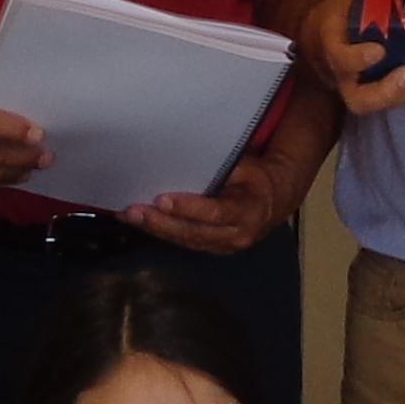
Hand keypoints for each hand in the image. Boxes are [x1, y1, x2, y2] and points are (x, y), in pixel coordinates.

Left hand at [129, 144, 310, 255]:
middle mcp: (236, 235)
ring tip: (129, 216)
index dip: (188, 208)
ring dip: (155, 229)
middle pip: (194, 232)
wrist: (275, 201)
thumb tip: (183, 155)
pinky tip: (140, 222)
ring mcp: (223, 246)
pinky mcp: (211, 248)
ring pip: (185, 240)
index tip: (162, 200)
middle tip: (134, 211)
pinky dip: (161, 232)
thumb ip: (220, 167)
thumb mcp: (245, 166)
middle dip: (161, 223)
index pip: (215, 213)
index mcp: (248, 211)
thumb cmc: (256, 177)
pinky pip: (184, 242)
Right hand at [301, 0, 404, 117]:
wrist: (332, 24)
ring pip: (373, 105)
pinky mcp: (374, 88)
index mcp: (331, 39)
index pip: (337, 56)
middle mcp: (341, 70)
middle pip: (356, 98)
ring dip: (401, 96)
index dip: (355, 58)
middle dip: (384, 92)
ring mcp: (357, 84)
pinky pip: (390, 99)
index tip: (378, 50)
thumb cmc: (348, 2)